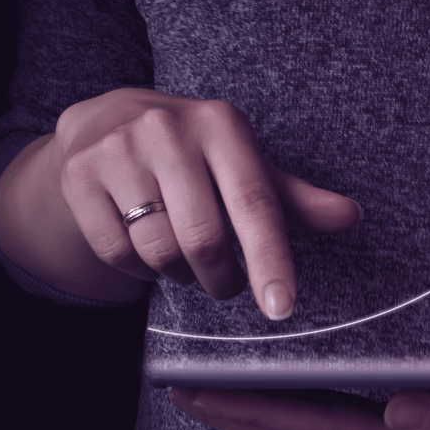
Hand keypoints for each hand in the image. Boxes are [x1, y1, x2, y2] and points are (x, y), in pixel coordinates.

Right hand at [0, 87, 360, 312]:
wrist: (104, 122)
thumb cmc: (192, 153)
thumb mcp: (242, 165)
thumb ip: (293, 198)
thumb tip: (349, 217)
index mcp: (221, 124)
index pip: (254, 204)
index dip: (270, 261)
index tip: (280, 307)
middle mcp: (168, 129)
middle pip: (204, 238)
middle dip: (221, 278)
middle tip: (225, 282)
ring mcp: (118, 149)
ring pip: (159, 251)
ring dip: (179, 273)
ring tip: (182, 257)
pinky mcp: (79, 175)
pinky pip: (118, 252)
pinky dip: (138, 267)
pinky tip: (144, 245)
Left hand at [169, 386, 429, 429]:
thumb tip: (396, 411)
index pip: (310, 427)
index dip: (249, 409)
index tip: (192, 390)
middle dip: (236, 412)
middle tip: (175, 386)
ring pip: (315, 426)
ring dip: (263, 409)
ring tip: (216, 386)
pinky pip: (344, 417)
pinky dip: (305, 402)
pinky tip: (294, 385)